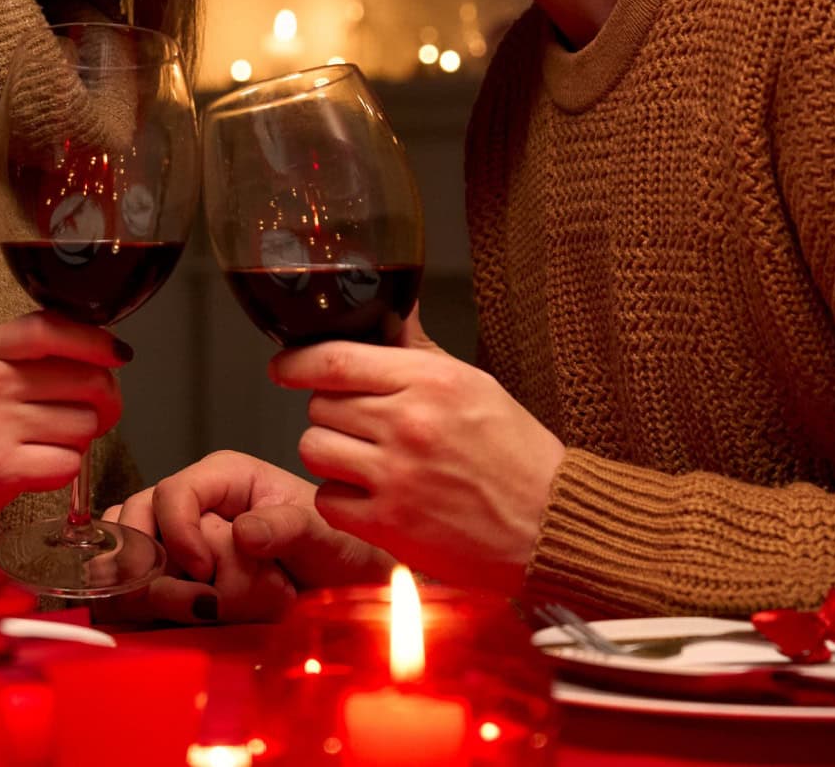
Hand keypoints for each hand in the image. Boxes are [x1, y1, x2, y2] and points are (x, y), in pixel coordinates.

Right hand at [0, 312, 126, 544]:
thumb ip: (35, 357)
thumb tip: (107, 355)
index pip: (52, 327)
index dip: (95, 340)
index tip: (118, 354)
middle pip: (88, 380)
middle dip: (104, 403)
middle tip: (89, 416)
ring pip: (84, 425)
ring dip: (78, 440)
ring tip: (46, 444)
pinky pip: (69, 464)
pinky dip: (62, 471)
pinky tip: (35, 468)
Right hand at [97, 450, 391, 622]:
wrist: (349, 589)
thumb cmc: (341, 549)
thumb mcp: (326, 535)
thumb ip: (289, 528)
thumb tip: (243, 532)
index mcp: (225, 477)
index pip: (173, 493)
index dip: (178, 533)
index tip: (204, 572)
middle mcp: (196, 504)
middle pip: (138, 522)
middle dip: (157, 566)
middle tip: (198, 600)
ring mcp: (180, 541)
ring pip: (130, 555)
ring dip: (152, 589)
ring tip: (200, 611)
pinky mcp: (176, 577)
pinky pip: (136, 585)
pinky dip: (146, 605)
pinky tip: (182, 620)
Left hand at [273, 309, 563, 593]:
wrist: (550, 525)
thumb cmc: (518, 455)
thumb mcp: (474, 384)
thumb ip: (419, 349)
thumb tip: (390, 308)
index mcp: (430, 381)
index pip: (335, 360)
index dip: (296, 362)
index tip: (284, 366)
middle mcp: (408, 424)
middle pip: (319, 404)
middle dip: (330, 412)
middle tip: (360, 424)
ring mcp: (396, 477)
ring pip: (315, 448)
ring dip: (330, 454)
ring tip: (363, 460)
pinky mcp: (389, 525)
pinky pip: (328, 500)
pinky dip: (341, 499)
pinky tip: (371, 496)